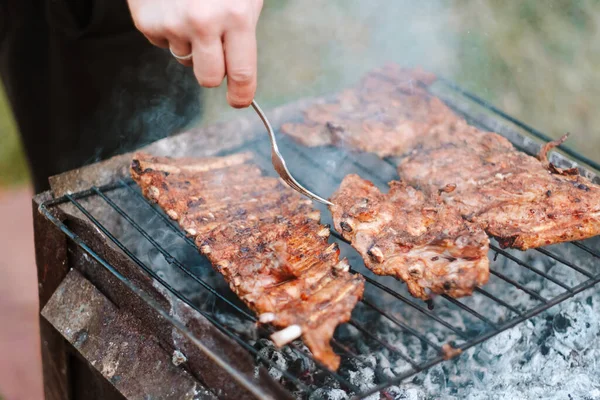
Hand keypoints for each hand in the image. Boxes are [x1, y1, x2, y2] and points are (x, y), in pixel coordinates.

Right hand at [127, 0, 262, 107]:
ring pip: (184, 58)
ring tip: (190, 9)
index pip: (242, 73)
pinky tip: (171, 5)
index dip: (241, 94)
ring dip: (189, 43)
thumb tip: (240, 72)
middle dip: (213, 72)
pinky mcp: (146, 21)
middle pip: (208, 79)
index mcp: (236, 16)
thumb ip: (243, 30)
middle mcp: (203, 23)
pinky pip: (162, 43)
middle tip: (214, 53)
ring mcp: (172, 23)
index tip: (239, 100)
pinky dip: (168, 30)